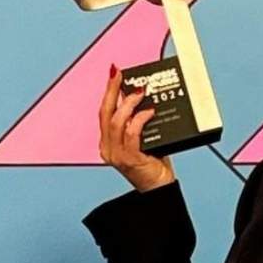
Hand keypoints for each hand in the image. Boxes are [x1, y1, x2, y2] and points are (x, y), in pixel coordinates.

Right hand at [98, 63, 174, 192]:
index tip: (114, 74)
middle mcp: (108, 148)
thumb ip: (137, 122)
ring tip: (140, 92)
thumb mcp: (142, 138)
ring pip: (116, 122)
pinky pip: (132, 134)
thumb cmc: (153, 163)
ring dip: (128, 104)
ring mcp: (117, 155)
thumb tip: (140, 96)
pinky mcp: (129, 159)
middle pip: (105, 113)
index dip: (108, 92)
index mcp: (107, 142)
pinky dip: (140, 120)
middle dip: (112, 90)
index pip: (104, 112)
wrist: (158, 188)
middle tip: (120, 74)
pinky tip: (150, 112)